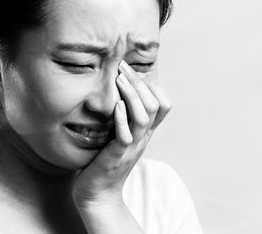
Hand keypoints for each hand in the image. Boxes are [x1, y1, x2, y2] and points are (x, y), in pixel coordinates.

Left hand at [71, 60, 171, 208]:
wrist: (98, 195)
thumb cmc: (104, 162)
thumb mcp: (120, 136)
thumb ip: (124, 118)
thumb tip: (120, 93)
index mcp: (144, 132)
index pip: (164, 105)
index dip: (153, 85)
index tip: (133, 71)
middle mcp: (142, 138)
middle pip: (154, 105)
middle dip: (139, 82)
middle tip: (123, 67)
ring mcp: (130, 147)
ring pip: (143, 117)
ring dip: (132, 95)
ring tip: (119, 79)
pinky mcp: (116, 157)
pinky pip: (125, 136)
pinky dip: (122, 119)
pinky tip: (116, 106)